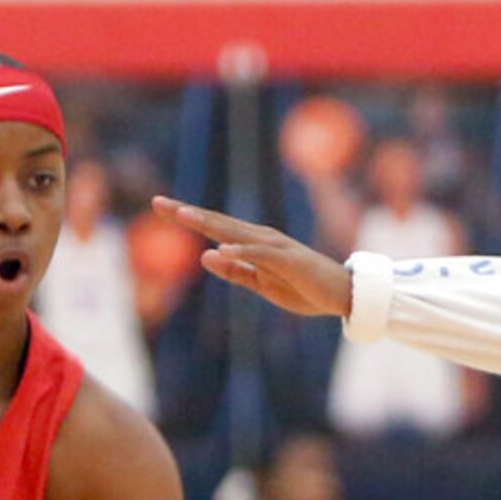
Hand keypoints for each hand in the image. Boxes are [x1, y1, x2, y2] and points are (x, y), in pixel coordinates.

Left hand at [153, 196, 351, 318]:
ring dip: (210, 223)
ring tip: (183, 216)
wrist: (341, 296)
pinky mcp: (289, 261)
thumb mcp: (262, 285)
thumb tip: (207, 256)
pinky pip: (261, 254)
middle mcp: (261, 239)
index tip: (160, 207)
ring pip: (236, 232)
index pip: (215, 227)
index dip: (188, 218)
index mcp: (253, 244)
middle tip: (158, 203)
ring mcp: (275, 247)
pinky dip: (241, 250)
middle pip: (219, 222)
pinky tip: (221, 248)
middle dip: (189, 213)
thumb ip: (236, 272)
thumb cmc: (303, 289)